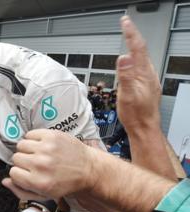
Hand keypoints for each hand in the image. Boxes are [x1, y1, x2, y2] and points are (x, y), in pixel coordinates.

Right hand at [8, 129, 96, 199]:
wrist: (88, 170)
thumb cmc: (66, 184)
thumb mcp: (44, 195)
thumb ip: (21, 191)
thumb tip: (6, 181)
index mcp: (39, 182)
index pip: (13, 173)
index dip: (19, 174)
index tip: (27, 174)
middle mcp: (42, 164)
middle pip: (16, 158)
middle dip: (23, 162)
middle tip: (35, 164)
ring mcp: (47, 148)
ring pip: (21, 145)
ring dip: (27, 149)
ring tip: (38, 154)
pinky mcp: (52, 136)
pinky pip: (30, 134)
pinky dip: (33, 139)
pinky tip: (42, 146)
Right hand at [116, 16, 160, 132]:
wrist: (144, 128)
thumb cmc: (136, 115)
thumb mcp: (127, 95)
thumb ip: (125, 75)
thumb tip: (123, 57)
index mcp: (143, 74)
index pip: (137, 48)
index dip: (130, 33)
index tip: (125, 22)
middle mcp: (148, 74)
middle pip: (141, 50)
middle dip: (133, 36)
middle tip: (126, 25)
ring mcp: (148, 80)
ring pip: (142, 58)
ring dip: (135, 46)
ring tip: (129, 38)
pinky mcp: (146, 85)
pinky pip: (141, 66)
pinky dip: (135, 57)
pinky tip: (133, 62)